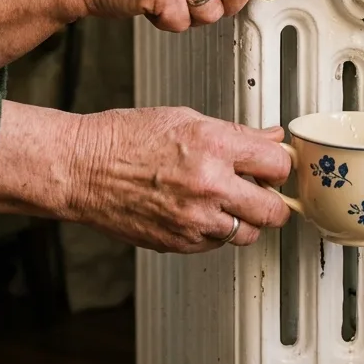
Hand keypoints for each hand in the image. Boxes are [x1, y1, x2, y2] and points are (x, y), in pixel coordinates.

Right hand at [66, 107, 291, 252]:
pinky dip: (215, 231)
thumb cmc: (125, 138)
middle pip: (273, 211)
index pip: (277, 164)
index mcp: (214, 146)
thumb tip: (268, 139)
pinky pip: (216, 244)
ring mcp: (194, 219)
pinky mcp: (179, 242)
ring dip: (245, 220)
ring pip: (248, 233)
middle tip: (264, 193)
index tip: (275, 166)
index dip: (279, 165)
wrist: (83, 168)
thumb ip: (234, 134)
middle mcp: (209, 185)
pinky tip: (200, 212)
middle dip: (274, 201)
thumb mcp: (185, 119)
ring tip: (229, 203)